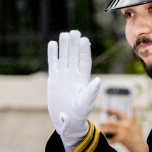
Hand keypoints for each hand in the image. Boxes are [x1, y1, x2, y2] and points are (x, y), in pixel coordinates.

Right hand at [48, 30, 101, 148]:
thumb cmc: (79, 113)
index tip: (85, 39)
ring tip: (64, 34)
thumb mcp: (85, 103)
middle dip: (75, 44)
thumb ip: (91, 91)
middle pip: (74, 56)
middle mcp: (74, 74)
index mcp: (84, 79)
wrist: (66, 120)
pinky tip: (53, 44)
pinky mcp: (54, 78)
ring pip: (64, 57)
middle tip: (75, 31)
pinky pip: (53, 63)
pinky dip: (53, 54)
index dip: (84, 51)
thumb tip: (98, 80)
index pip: (84, 61)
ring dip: (64, 46)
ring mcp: (64, 75)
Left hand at [100, 109, 147, 151]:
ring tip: (101, 130)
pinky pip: (112, 139)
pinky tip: (106, 140)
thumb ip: (133, 115)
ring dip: (104, 130)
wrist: (140, 147)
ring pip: (110, 129)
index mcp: (129, 120)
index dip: (110, 110)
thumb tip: (132, 106)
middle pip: (111, 122)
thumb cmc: (137, 135)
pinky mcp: (122, 139)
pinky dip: (108, 140)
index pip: (118, 113)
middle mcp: (126, 125)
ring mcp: (123, 132)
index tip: (104, 109)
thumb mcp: (136, 124)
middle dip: (104, 123)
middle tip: (100, 123)